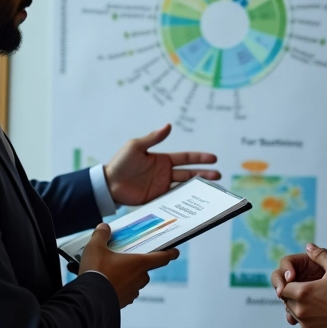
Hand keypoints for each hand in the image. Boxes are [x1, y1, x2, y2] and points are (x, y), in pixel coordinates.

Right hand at [78, 223, 178, 307]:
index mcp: (139, 263)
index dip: (170, 253)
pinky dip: (120, 287)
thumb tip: (104, 228)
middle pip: (145, 268)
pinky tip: (107, 284)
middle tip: (123, 258)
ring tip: (111, 272)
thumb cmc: (96, 273)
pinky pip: (126, 292)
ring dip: (128, 276)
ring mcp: (132, 291)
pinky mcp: (123, 302)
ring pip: (135, 281)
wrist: (88, 300)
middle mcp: (140, 278)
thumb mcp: (96, 247)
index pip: (162, 258)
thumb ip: (101, 235)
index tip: (175, 252)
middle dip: (137, 263)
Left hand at [104, 124, 219, 206]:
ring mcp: (162, 186)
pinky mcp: (157, 198)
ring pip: (185, 186)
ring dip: (197, 187)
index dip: (200, 158)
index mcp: (163, 159)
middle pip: (189, 173)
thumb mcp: (136, 146)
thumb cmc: (120, 163)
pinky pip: (174, 199)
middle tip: (218, 176)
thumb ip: (153, 138)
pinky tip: (194, 201)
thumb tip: (169, 125)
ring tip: (211, 189)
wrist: (108, 184)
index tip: (214, 159)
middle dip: (204, 174)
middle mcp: (165, 173)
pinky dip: (184, 199)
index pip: (186, 158)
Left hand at [276, 243, 326, 327]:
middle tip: (309, 288)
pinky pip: (303, 323)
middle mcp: (301, 311)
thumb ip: (319, 255)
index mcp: (303, 293)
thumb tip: (308, 247)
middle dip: (294, 293)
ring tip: (316, 298)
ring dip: (300, 305)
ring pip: (294, 312)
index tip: (300, 280)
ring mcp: (307, 324)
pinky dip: (308, 316)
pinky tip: (322, 309)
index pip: (284, 287)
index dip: (290, 282)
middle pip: (287, 300)